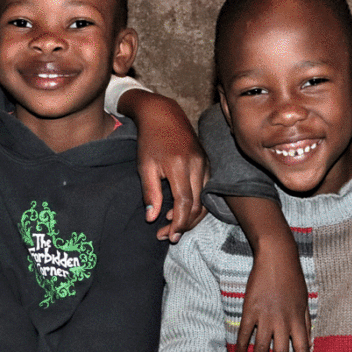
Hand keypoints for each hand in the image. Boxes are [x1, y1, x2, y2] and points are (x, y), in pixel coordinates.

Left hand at [118, 89, 206, 242]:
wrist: (163, 115)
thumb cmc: (150, 141)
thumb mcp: (145, 167)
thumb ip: (150, 193)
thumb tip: (152, 218)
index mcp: (180, 166)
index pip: (185, 203)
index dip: (179, 223)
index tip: (168, 236)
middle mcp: (197, 165)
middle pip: (198, 205)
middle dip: (184, 224)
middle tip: (168, 236)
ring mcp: (205, 163)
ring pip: (204, 200)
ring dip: (191, 217)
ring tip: (173, 226)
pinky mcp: (207, 163)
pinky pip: (206, 190)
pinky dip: (196, 204)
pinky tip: (180, 210)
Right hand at [227, 197, 310, 351]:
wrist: (276, 258)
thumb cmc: (293, 279)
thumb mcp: (305, 300)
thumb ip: (306, 322)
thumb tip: (310, 342)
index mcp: (298, 320)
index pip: (303, 350)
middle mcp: (283, 321)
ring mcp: (265, 316)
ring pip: (262, 347)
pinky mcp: (250, 309)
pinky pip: (245, 332)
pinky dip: (241, 346)